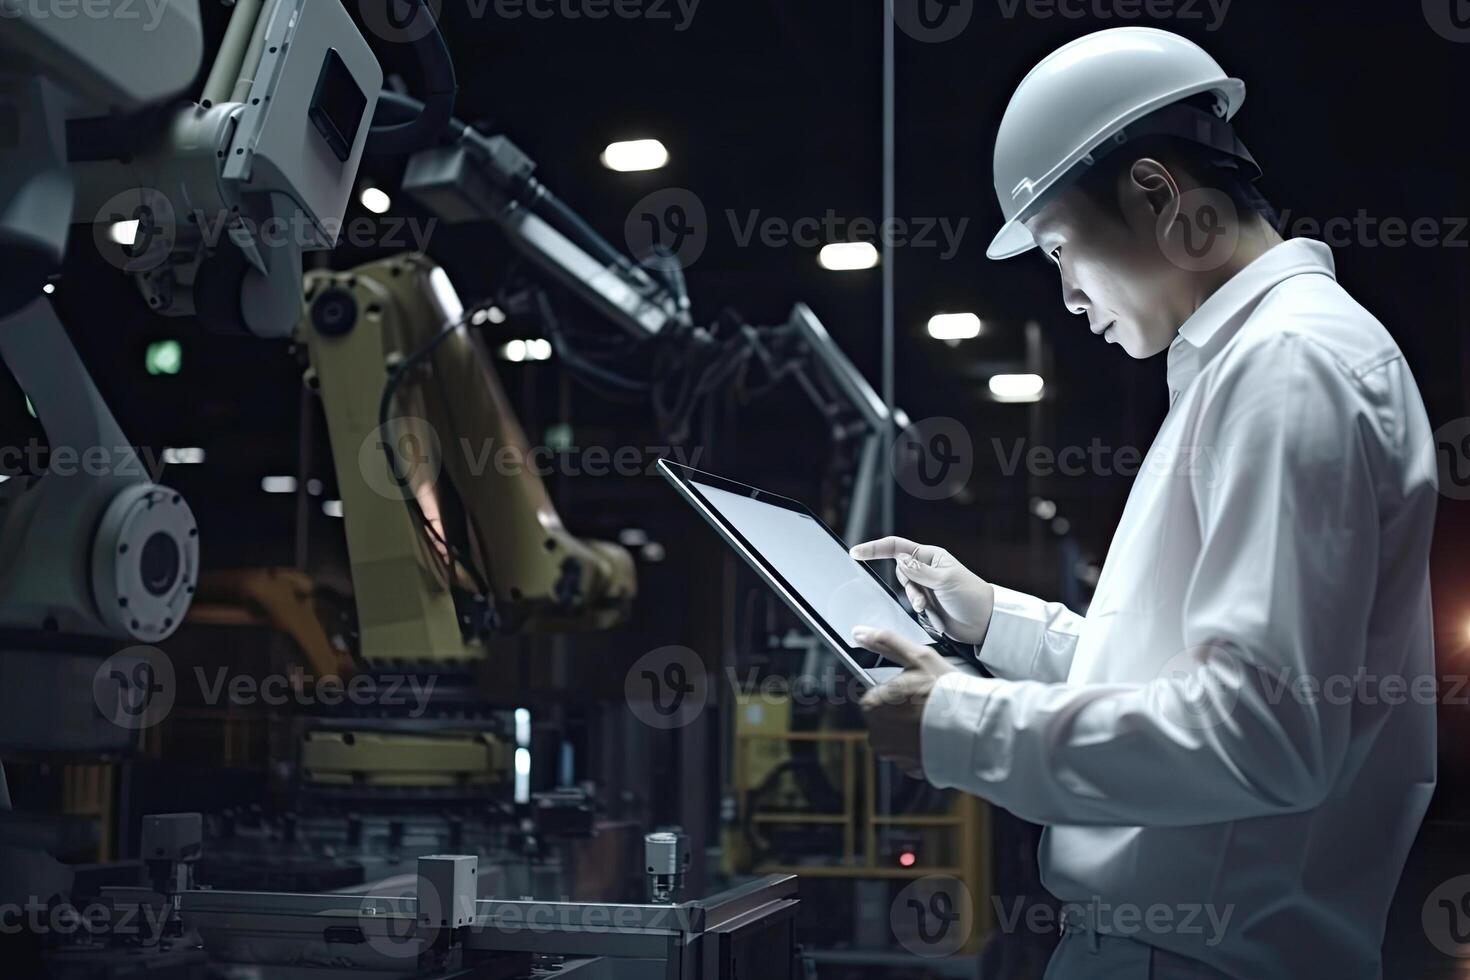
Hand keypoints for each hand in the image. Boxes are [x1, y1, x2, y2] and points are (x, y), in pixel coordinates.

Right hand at [849, 536, 995, 644]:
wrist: (984, 622)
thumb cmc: (971, 596)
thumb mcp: (945, 580)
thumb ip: (920, 571)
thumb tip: (899, 559)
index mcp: (930, 556)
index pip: (896, 547)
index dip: (875, 548)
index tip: (855, 553)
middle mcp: (926, 569)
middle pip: (899, 571)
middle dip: (907, 586)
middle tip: (921, 599)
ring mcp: (925, 586)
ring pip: (904, 590)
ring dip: (914, 600)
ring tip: (927, 607)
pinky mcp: (926, 603)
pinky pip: (910, 604)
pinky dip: (919, 611)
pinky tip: (933, 614)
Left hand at [852, 625, 956, 777]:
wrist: (973, 727)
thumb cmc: (946, 691)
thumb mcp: (917, 657)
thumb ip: (886, 642)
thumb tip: (860, 632)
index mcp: (873, 704)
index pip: (876, 696)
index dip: (897, 692)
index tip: (915, 690)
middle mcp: (877, 733)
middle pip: (885, 717)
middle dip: (901, 711)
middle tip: (927, 704)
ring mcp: (893, 754)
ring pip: (897, 737)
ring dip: (911, 730)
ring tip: (933, 720)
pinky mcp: (910, 769)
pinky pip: (912, 754)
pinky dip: (921, 747)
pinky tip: (937, 737)